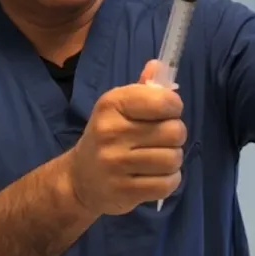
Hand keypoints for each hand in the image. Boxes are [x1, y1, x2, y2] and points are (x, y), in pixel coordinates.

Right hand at [67, 61, 186, 215]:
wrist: (79, 178)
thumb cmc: (107, 136)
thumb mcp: (119, 107)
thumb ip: (143, 89)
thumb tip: (160, 65)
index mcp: (112, 104)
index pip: (164, 101)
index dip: (173, 107)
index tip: (167, 112)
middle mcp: (111, 132)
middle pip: (174, 132)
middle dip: (175, 136)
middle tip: (162, 139)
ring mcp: (115, 164)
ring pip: (173, 159)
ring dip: (172, 160)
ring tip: (158, 159)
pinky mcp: (124, 190)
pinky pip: (167, 184)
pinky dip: (169, 181)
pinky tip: (156, 176)